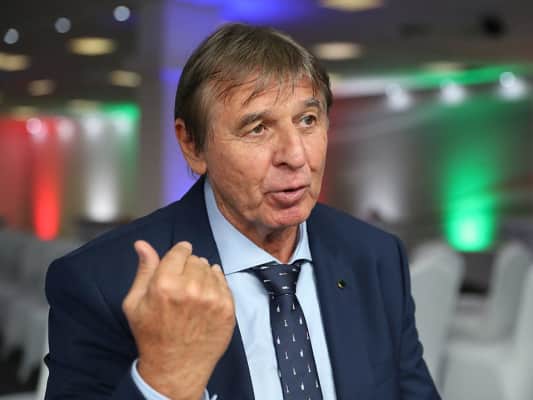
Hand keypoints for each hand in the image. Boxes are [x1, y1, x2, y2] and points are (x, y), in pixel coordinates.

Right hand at [122, 240, 235, 399]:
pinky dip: (216, 285)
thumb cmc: (152, 336)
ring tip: (193, 294)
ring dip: (203, 276)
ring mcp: (212, 299)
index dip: (179, 254)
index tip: (179, 259)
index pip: (181, 251)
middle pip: (196, 259)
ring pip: (211, 269)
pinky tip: (205, 298)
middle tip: (182, 285)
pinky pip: (224, 282)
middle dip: (189, 267)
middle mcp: (190, 288)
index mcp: (165, 284)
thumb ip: (144, 270)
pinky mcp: (227, 308)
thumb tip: (142, 245)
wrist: (175, 367)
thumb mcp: (135, 303)